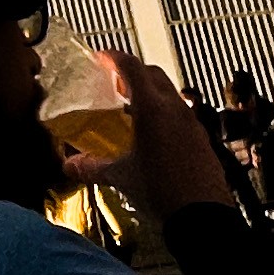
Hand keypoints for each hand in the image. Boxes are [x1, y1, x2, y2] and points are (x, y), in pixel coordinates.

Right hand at [60, 54, 239, 218]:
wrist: (202, 216)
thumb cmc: (161, 190)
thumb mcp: (121, 177)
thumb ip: (93, 167)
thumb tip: (71, 165)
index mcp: (152, 109)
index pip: (132, 67)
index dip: (114, 58)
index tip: (102, 58)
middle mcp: (175, 109)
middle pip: (153, 74)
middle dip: (134, 72)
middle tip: (116, 83)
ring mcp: (192, 123)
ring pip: (170, 94)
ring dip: (151, 93)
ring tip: (133, 110)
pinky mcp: (202, 139)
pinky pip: (181, 115)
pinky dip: (165, 114)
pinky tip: (155, 137)